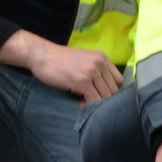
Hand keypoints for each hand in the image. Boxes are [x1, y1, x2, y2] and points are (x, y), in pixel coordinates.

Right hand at [0, 30, 120, 102]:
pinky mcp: (83, 81)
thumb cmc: (60, 61)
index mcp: (103, 57)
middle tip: (89, 100)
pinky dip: (88, 105)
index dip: (111, 91)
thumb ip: (96, 71)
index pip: (119, 80)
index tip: (99, 95)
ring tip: (84, 102)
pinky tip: (79, 103)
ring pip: (106, 96)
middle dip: (104, 99)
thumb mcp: (83, 61)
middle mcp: (100, 63)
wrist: (42, 56)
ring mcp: (92, 72)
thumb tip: (104, 92)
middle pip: (114, 90)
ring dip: (96, 103)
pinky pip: (94, 100)